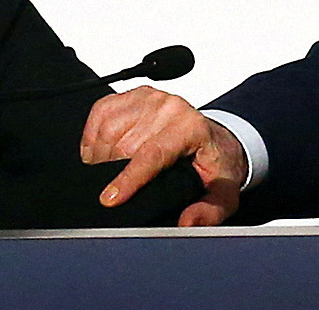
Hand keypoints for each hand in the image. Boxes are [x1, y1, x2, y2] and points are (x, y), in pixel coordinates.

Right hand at [83, 86, 244, 226]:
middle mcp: (170, 108)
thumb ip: (210, 211)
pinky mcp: (132, 96)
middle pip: (123, 147)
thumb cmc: (215, 166)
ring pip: (107, 132)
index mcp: (192, 128)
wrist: (213, 140)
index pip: (153, 154)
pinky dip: (95, 138)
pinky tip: (106, 152)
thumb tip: (187, 222)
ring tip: (113, 173)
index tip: (109, 199)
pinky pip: (99, 115)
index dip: (128, 179)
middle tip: (120, 192)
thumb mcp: (223, 194)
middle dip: (113, 174)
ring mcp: (149, 98)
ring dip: (101, 158)